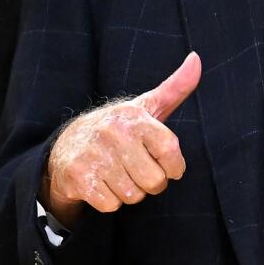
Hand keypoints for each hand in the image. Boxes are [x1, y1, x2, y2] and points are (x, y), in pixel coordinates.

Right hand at [41, 53, 200, 228]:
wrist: (67, 146)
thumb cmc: (118, 130)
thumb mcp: (146, 107)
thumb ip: (175, 88)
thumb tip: (196, 59)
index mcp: (135, 117)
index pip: (171, 153)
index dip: (173, 168)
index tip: (166, 165)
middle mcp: (114, 132)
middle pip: (154, 182)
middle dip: (149, 183)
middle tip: (135, 170)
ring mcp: (94, 154)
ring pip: (132, 196)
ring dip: (128, 192)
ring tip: (116, 174)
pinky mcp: (78, 176)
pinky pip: (111, 205)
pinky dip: (108, 201)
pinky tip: (100, 182)